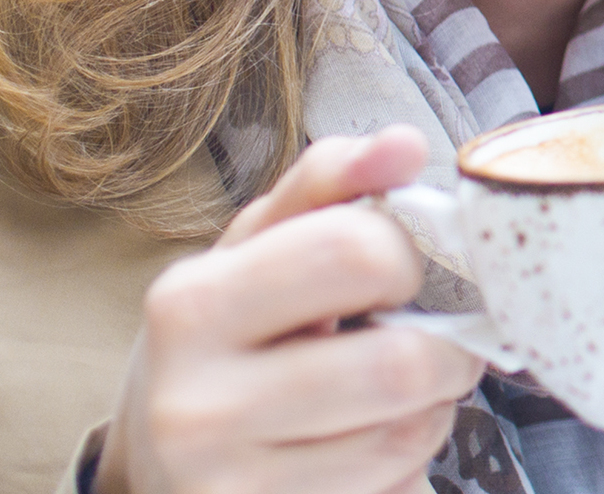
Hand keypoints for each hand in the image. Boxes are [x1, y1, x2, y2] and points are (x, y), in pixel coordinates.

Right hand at [97, 127, 484, 493]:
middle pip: (399, 364)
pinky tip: (368, 446)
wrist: (157, 460)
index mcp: (192, 305)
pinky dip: (406, 463)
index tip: (410, 268)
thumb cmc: (227, 337)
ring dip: (431, 408)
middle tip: (434, 337)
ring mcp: (228, 485)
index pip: (355, 252)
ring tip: (395, 393)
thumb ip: (328, 187)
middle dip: (447, 346)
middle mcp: (197, 405)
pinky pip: (394, 489)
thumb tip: (402, 144)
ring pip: (408, 435)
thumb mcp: (257, 249)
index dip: (415, 254)